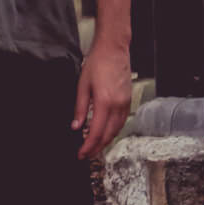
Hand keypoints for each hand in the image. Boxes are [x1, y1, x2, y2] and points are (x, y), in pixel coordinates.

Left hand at [72, 40, 131, 158]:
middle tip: (85, 155)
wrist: (113, 49)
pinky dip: (113, 131)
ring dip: (105, 141)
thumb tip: (75, 126)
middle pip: (107, 135)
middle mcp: (118, 106)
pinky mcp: (128, 101)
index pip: (96, 132)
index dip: (87, 146)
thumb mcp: (82, 85)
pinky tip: (105, 133)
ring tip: (93, 147)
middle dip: (96, 148)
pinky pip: (121, 122)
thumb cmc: (97, 63)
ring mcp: (125, 104)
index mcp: (104, 102)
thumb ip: (79, 108)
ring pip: (116, 130)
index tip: (80, 154)